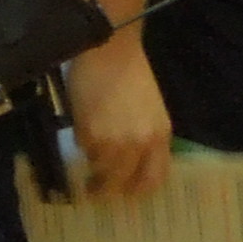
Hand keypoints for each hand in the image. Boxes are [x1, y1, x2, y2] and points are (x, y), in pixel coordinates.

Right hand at [66, 40, 173, 201]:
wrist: (110, 49)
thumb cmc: (131, 73)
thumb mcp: (150, 109)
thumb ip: (145, 137)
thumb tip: (130, 162)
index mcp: (159, 137)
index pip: (153, 180)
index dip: (137, 190)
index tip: (125, 192)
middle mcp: (140, 144)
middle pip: (123, 183)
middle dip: (107, 189)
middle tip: (96, 189)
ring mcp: (114, 142)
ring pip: (100, 169)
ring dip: (92, 165)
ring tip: (87, 154)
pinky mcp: (90, 134)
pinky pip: (84, 150)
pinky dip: (82, 144)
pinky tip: (83, 128)